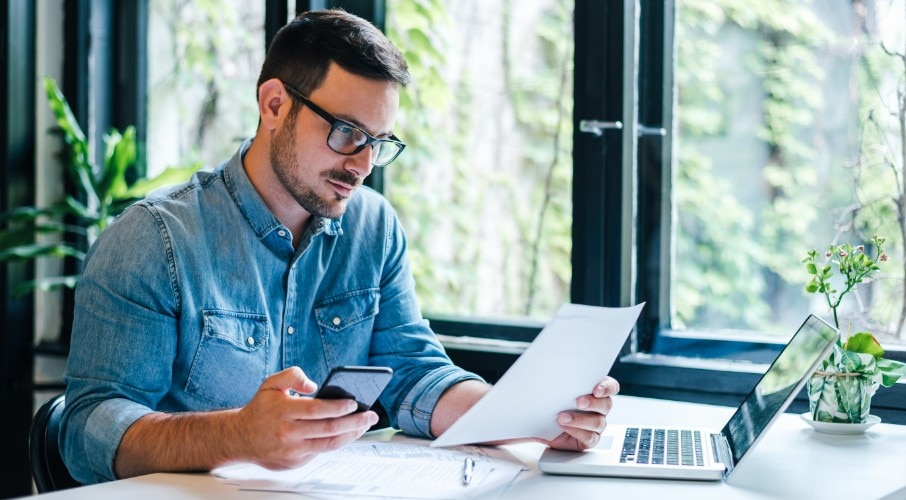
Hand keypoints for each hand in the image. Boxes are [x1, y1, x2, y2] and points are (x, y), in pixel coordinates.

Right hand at [234, 366, 378, 469]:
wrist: (239, 438)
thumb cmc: (260, 409)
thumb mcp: (271, 383)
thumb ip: (292, 375)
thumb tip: (314, 385)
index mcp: (283, 411)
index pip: (318, 410)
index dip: (339, 407)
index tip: (355, 402)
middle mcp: (288, 432)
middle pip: (329, 428)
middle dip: (355, 422)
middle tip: (371, 415)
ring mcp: (292, 450)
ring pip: (329, 444)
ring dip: (351, 435)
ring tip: (364, 425)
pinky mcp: (294, 462)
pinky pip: (320, 452)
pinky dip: (336, 442)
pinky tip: (347, 433)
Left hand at [545, 376, 619, 450]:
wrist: (544, 425)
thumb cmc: (553, 404)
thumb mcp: (557, 390)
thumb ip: (564, 383)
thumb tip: (555, 375)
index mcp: (596, 392)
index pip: (611, 387)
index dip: (607, 388)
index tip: (596, 390)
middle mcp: (599, 408)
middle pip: (606, 404)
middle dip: (593, 403)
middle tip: (578, 402)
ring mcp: (596, 424)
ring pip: (598, 422)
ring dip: (580, 419)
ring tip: (563, 417)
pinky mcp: (589, 440)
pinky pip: (590, 437)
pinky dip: (577, 432)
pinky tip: (565, 427)